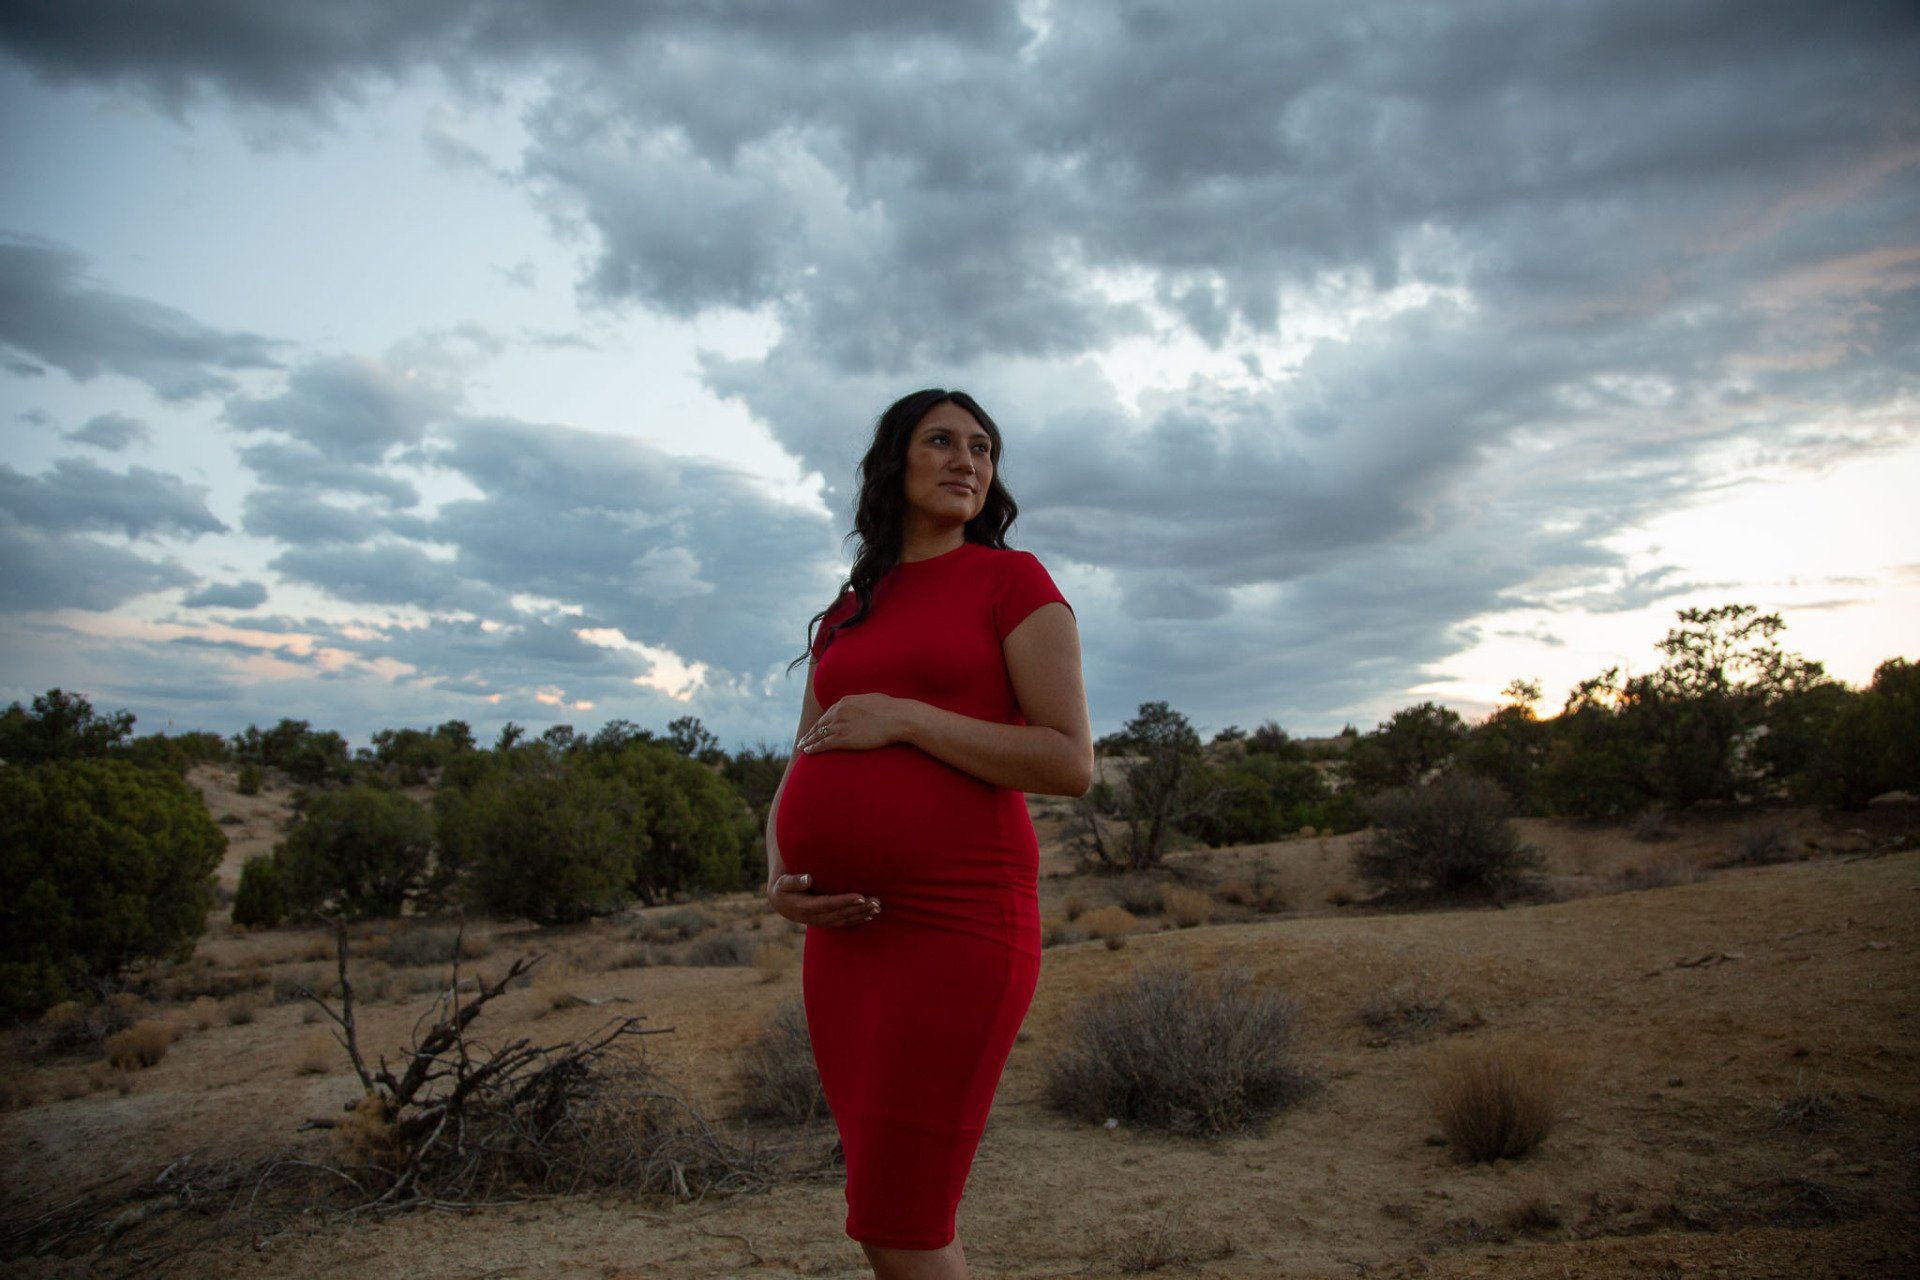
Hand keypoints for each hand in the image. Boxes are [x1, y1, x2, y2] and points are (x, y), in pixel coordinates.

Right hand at [766, 872, 881, 927]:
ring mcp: (822, 922)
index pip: (829, 904)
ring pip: (845, 920)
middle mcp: (815, 918)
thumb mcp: (783, 884)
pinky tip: (870, 916)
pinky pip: (844, 923)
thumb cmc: (784, 889)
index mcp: (805, 907)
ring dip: (862, 914)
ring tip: (878, 907)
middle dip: (859, 908)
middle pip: (841, 914)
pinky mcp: (827, 922)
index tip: (861, 897)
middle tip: (876, 901)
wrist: (781, 904)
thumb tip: (808, 878)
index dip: (845, 902)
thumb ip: (794, 881)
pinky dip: (857, 920)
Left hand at [797, 693, 913, 753]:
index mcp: (845, 702)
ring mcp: (839, 725)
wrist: (897, 718)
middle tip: (804, 739)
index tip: (817, 728)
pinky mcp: (842, 739)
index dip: (822, 723)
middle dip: (811, 732)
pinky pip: (822, 744)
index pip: (829, 713)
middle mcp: (838, 712)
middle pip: (820, 724)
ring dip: (808, 741)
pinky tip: (807, 751)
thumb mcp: (873, 700)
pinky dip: (813, 748)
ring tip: (802, 747)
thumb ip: (862, 704)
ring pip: (818, 735)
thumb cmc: (891, 710)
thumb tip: (864, 707)